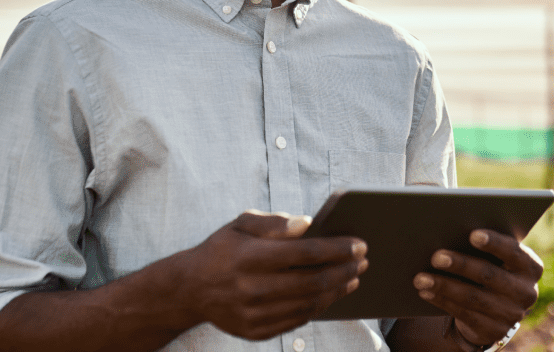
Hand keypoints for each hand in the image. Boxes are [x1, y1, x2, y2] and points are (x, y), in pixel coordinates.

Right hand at [178, 210, 368, 340]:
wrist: (190, 289)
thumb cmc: (222, 250)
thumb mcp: (240, 225)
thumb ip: (273, 223)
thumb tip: (308, 223)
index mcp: (249, 257)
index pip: (305, 253)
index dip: (337, 249)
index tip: (359, 244)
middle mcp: (251, 288)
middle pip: (312, 282)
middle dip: (344, 270)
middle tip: (363, 262)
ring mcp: (253, 314)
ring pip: (309, 304)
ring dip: (337, 291)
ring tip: (352, 278)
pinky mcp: (255, 331)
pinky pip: (297, 320)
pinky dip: (318, 306)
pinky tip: (329, 294)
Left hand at [412, 229, 543, 348]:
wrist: (497, 309)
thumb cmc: (492, 267)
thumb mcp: (497, 257)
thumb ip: (485, 244)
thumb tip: (449, 229)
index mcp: (531, 267)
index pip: (514, 252)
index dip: (494, 243)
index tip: (472, 234)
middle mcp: (526, 292)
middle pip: (489, 275)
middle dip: (460, 264)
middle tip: (436, 256)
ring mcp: (511, 314)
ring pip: (472, 297)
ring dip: (443, 285)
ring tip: (420, 277)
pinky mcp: (494, 330)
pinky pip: (463, 314)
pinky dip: (441, 300)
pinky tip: (425, 291)